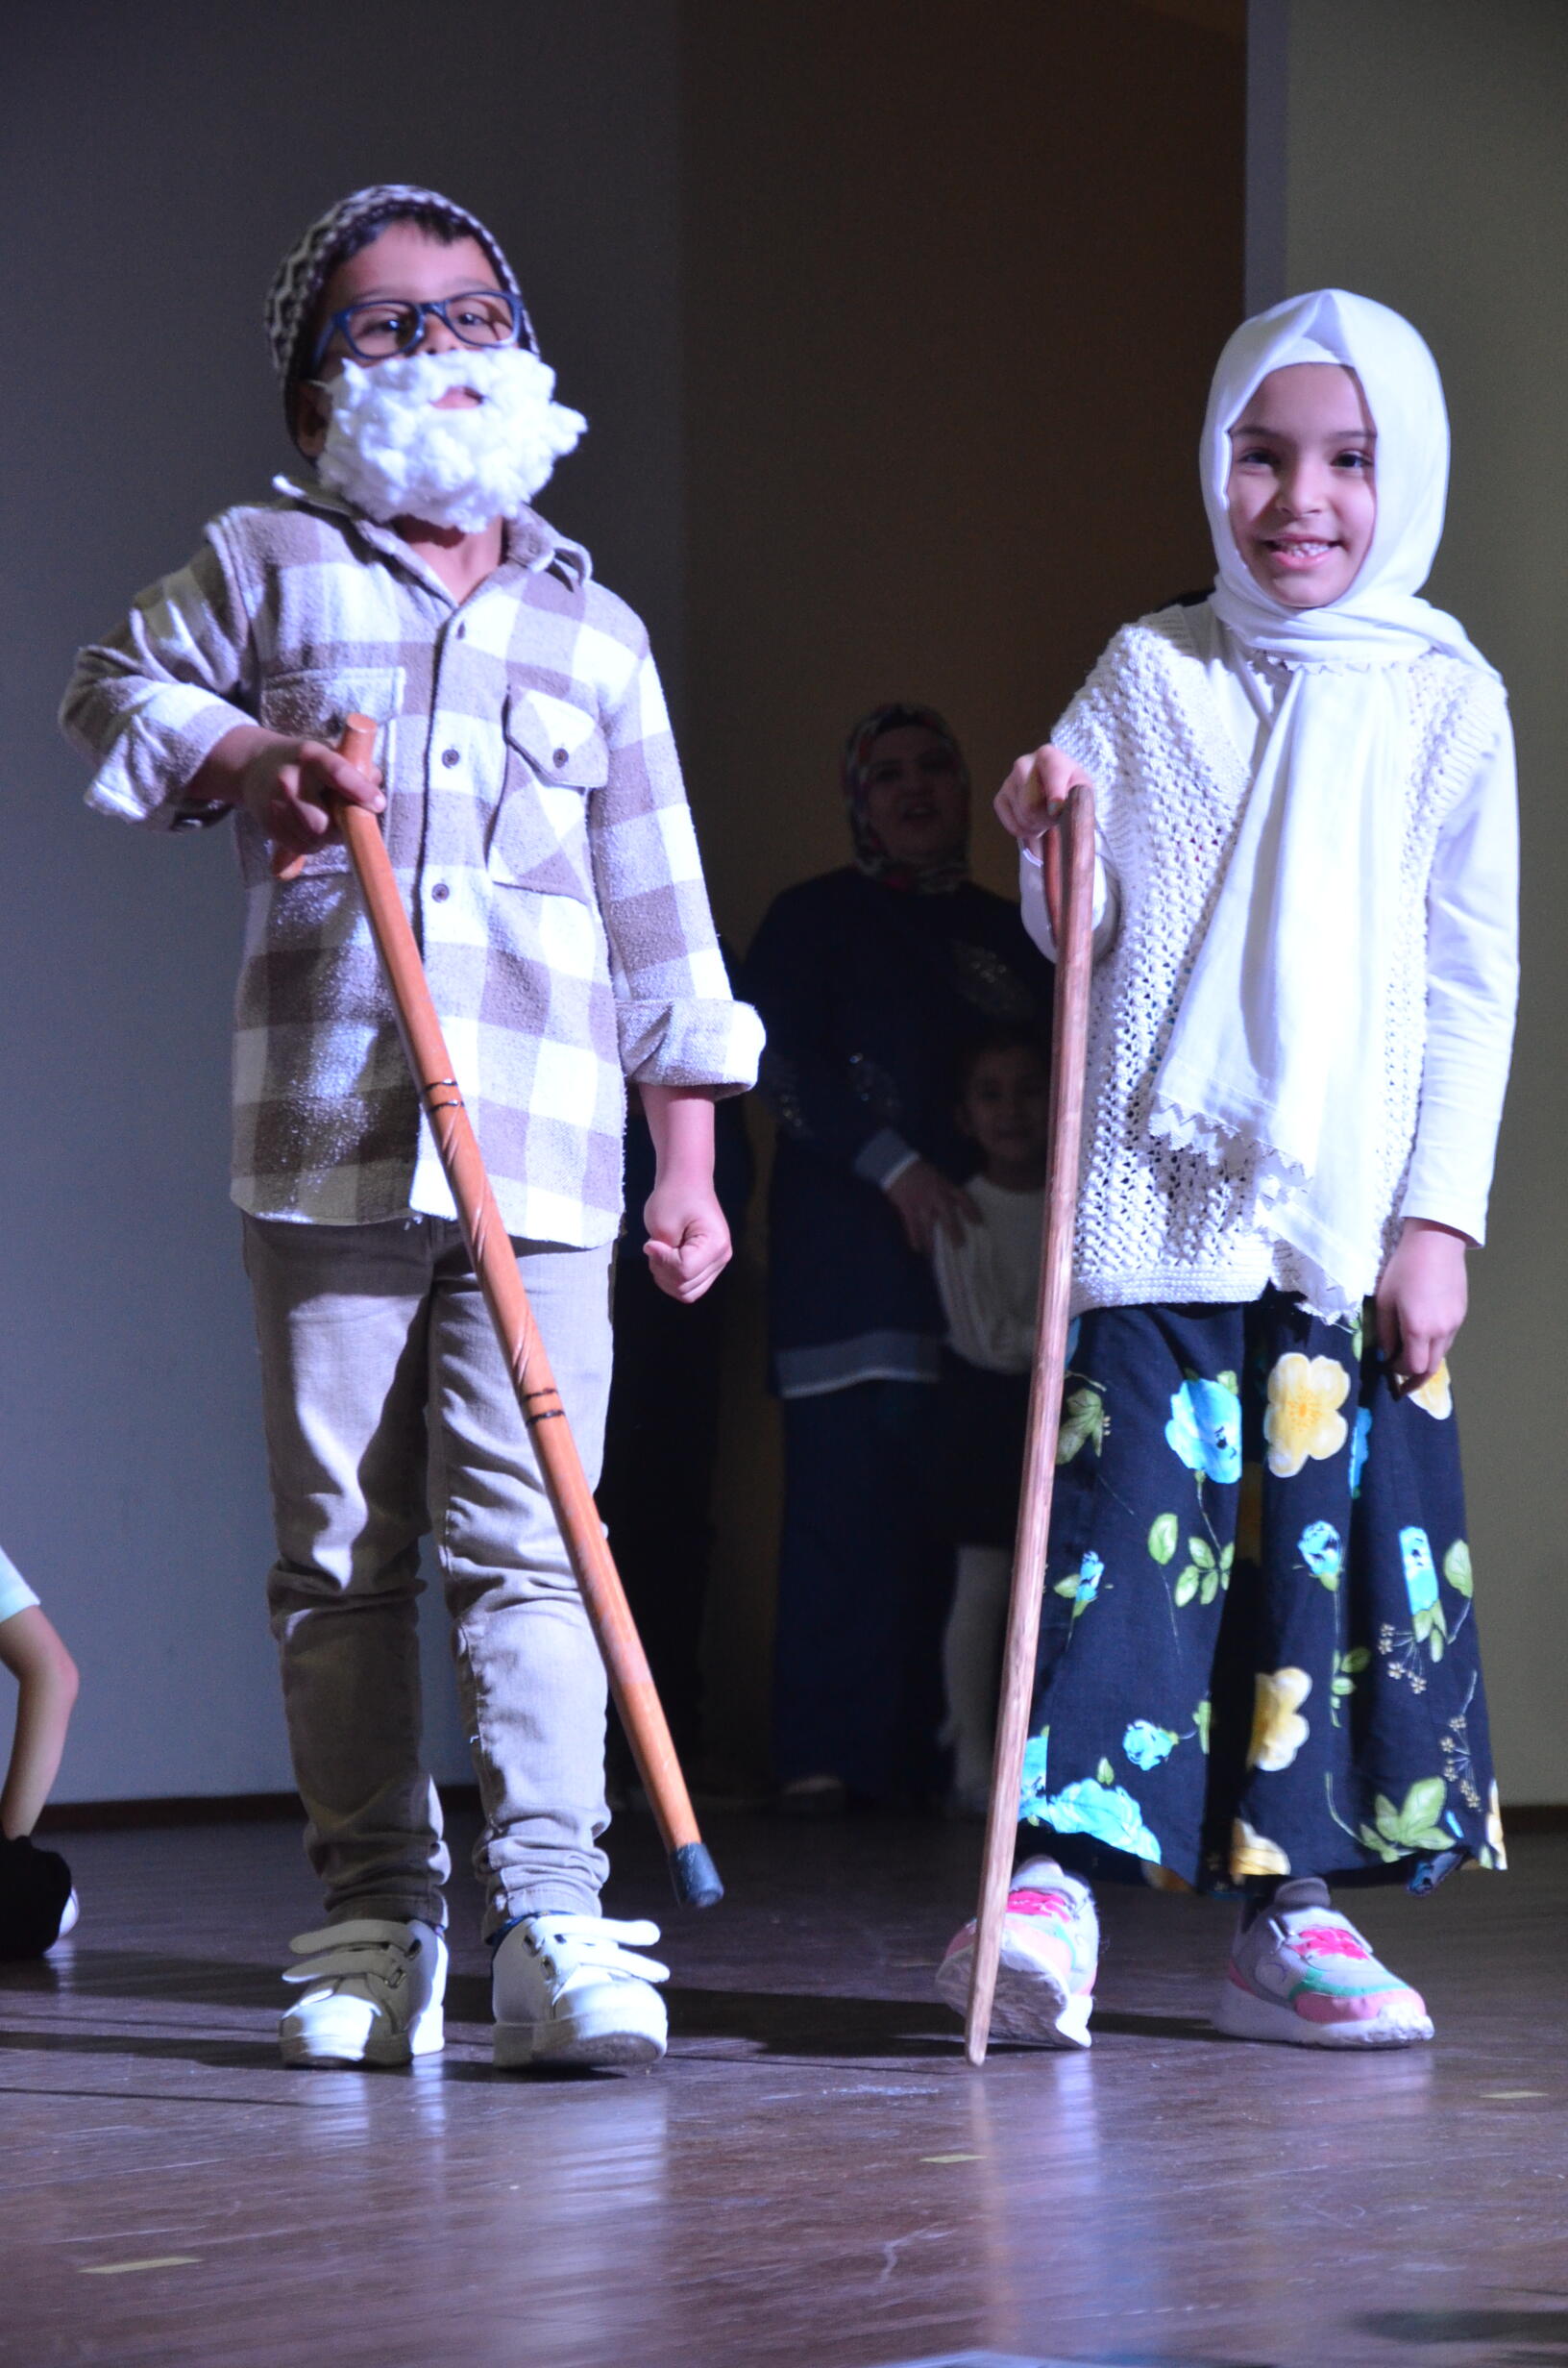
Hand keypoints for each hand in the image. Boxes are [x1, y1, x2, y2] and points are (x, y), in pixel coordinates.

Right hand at [193, 724, 383, 868]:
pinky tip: (310, 828)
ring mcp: (275, 803)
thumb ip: (354, 767)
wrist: (254, 765)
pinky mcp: (268, 823)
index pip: (337, 773)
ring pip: (312, 838)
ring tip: (326, 822)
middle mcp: (289, 778)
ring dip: (327, 838)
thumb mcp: (327, 752)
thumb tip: (375, 783)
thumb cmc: (303, 761)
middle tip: (346, 822)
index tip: (378, 804)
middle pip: (322, 822)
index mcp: (311, 756)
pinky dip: (312, 844)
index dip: (359, 790)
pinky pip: (299, 846)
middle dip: (340, 829)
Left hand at [643, 1182, 732, 1302]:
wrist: (686, 1183)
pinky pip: (690, 1287)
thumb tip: (661, 1271)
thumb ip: (662, 1255)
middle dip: (663, 1270)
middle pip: (685, 1286)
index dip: (662, 1261)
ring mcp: (718, 1263)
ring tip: (662, 1252)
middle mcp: (722, 1257)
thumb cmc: (674, 1197)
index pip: (684, 1271)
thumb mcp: (662, 1224)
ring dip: (666, 1277)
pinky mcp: (710, 1265)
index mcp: (716, 1244)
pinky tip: (667, 1259)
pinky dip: (672, 1279)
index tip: (652, 1242)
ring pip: (687, 1292)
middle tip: (656, 1247)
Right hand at [884, 1158, 978, 1254]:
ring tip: (935, 1254)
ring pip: (929, 1226)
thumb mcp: (937, 1175)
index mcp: (945, 1186)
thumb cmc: (918, 1170)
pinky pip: (912, 1227)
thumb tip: (953, 1204)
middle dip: (954, 1232)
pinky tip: (917, 1248)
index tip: (978, 1223)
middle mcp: (936, 1196)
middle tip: (959, 1245)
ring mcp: (922, 1203)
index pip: (964, 1199)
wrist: (897, 1164)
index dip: (972, 1211)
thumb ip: (945, 1189)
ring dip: (932, 1241)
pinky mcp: (908, 1208)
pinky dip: (915, 1238)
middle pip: (948, 1217)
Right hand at [995, 744, 1093, 857]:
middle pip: (1031, 805)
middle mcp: (1023, 763)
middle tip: (1057, 818)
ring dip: (1039, 826)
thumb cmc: (1072, 788)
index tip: (1056, 809)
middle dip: (1047, 818)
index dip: (1054, 797)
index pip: (1050, 777)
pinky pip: (1013, 826)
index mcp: (1048, 755)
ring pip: (1024, 818)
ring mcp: (1009, 781)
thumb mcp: (1082, 787)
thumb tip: (1054, 808)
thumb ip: (1076, 795)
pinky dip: (1027, 831)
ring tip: (1047, 817)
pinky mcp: (1000, 799)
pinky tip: (1035, 822)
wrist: (1057, 788)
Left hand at [1374, 1218, 1468, 1394]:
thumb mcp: (1384, 1300)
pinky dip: (1435, 1345)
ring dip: (1426, 1360)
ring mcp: (1455, 1323)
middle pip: (1431, 1368)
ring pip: (1441, 1354)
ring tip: (1411, 1358)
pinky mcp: (1462, 1314)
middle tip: (1403, 1384)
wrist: (1436, 1242)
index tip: (1387, 1369)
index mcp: (1418, 1329)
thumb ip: (1384, 1331)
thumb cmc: (1404, 1269)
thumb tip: (1385, 1353)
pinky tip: (1423, 1337)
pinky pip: (1448, 1339)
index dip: (1398, 1372)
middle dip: (1416, 1379)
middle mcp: (1441, 1331)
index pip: (1411, 1367)